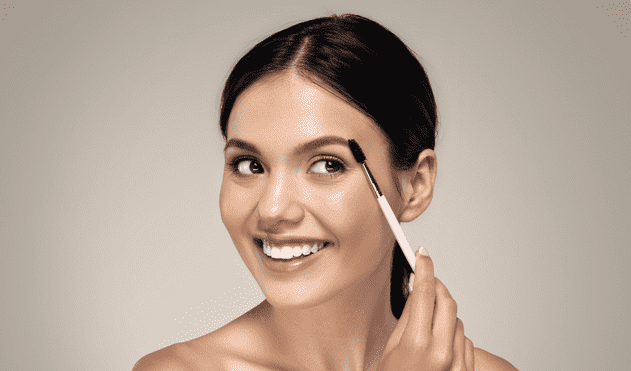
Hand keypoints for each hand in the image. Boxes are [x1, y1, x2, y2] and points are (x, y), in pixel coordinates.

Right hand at [376, 248, 474, 370]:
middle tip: (426, 281)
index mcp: (417, 343)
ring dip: (443, 315)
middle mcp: (442, 352)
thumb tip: (415, 292)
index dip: (424, 269)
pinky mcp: (465, 370)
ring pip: (456, 321)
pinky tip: (438, 344)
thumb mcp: (390, 349)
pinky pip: (464, 340)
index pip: (424, 293)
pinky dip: (453, 335)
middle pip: (447, 302)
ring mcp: (457, 363)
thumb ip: (407, 318)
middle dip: (437, 287)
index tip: (423, 255)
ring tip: (426, 325)